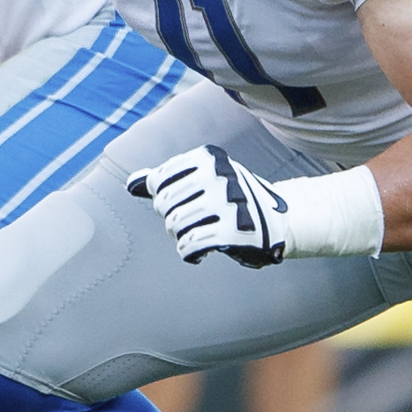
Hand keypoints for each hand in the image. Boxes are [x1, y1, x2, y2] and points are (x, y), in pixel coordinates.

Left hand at [128, 145, 289, 267]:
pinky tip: (198, 253)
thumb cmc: (231, 198)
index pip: (159, 180)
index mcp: (209, 158)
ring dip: (182, 236)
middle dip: (171, 218)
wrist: (281, 220)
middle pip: (165, 204)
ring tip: (195, 236)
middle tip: (188, 223)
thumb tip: (130, 183)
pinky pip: (190, 246)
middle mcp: (219, 176)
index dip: (163, 197)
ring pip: (176, 225)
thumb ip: (167, 179)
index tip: (180, 202)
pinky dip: (189, 253)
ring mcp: (228, 203)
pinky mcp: (234, 231)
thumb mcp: (204, 179)